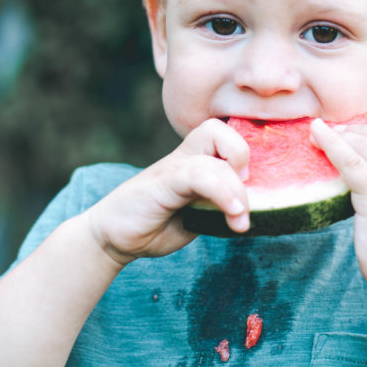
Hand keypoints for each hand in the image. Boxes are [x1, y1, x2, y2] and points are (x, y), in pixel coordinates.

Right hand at [85, 119, 249, 262]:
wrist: (112, 237)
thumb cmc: (156, 225)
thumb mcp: (197, 215)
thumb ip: (220, 205)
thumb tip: (254, 211)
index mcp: (193, 160)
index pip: (222, 134)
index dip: (242, 151)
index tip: (250, 186)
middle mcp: (182, 158)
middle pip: (217, 129)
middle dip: (242, 156)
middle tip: (243, 195)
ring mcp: (170, 168)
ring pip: (214, 158)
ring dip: (237, 192)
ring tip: (240, 222)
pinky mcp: (162, 182)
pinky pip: (198, 176)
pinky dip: (222, 193)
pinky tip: (232, 216)